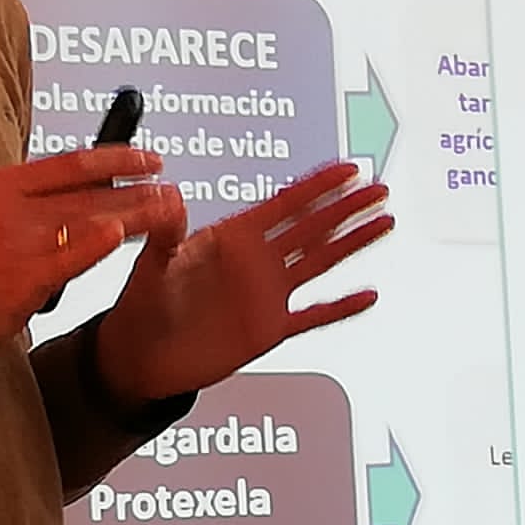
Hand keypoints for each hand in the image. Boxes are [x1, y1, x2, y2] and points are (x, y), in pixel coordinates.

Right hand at [0, 147, 183, 364]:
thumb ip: (38, 197)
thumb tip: (94, 181)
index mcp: (5, 185)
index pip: (73, 162)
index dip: (118, 157)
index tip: (150, 159)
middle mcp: (12, 207)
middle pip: (88, 191)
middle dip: (137, 189)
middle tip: (172, 188)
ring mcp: (18, 242)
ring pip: (88, 220)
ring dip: (134, 214)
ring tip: (168, 210)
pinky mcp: (24, 277)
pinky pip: (68, 256)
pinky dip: (96, 243)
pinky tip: (120, 233)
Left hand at [93, 162, 393, 409]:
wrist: (140, 355)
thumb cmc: (142, 303)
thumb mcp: (151, 262)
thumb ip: (166, 233)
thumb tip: (173, 199)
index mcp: (233, 236)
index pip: (285, 203)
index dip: (317, 185)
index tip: (347, 169)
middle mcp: (257, 261)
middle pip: (314, 227)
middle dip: (348, 206)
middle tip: (379, 188)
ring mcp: (267, 293)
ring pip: (322, 262)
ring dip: (353, 243)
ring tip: (384, 223)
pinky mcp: (270, 328)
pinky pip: (314, 316)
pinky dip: (340, 307)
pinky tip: (367, 295)